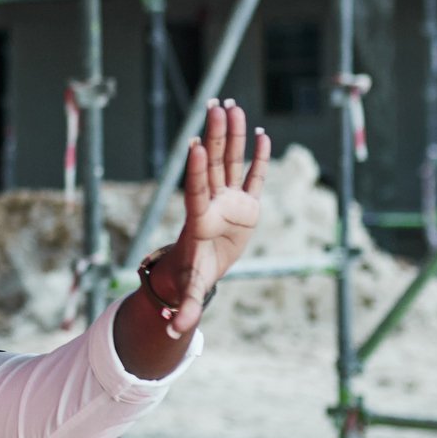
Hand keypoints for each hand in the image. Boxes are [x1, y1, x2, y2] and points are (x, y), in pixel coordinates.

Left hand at [155, 98, 270, 339]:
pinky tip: (262, 133)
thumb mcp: (190, 290)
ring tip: (230, 105)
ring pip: (229, 161)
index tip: (191, 145)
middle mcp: (212, 201)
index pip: (196, 189)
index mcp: (199, 218)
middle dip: (213, 136)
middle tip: (213, 107)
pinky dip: (258, 157)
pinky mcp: (246, 202)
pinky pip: (253, 175)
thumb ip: (185, 307)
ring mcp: (228, 198)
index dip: (194, 169)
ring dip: (232, 135)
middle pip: (211, 164)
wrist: (200, 265)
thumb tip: (173, 332)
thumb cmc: (193, 274)